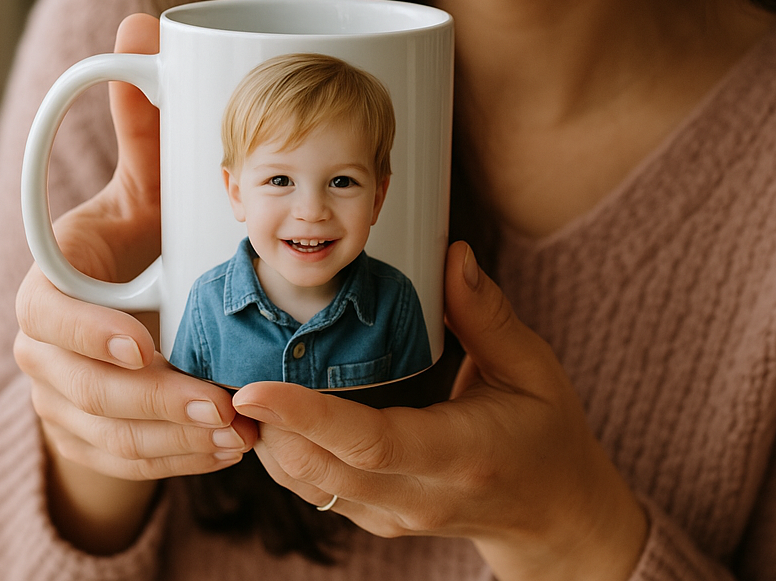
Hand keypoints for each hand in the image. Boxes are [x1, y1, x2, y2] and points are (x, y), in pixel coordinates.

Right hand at [14, 14, 256, 553]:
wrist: (125, 321)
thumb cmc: (139, 242)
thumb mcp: (144, 186)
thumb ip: (144, 122)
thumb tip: (145, 24)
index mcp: (55, 280)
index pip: (48, 310)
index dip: (89, 329)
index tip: (151, 339)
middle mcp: (48, 345)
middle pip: (81, 386)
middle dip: (152, 401)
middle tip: (221, 402)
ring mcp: (65, 397)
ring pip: (107, 432)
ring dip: (171, 440)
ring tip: (237, 434)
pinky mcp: (92, 435)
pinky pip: (125, 461)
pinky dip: (173, 462)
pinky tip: (225, 453)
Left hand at [232, 242, 646, 580]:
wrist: (556, 518)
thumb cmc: (548, 436)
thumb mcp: (534, 369)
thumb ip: (488, 313)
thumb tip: (452, 254)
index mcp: (460, 455)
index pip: (369, 441)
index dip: (306, 415)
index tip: (252, 386)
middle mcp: (419, 496)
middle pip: (321, 469)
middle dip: (265, 425)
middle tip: (219, 374)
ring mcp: (396, 517)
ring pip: (310, 487)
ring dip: (266, 441)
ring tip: (230, 388)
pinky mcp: (380, 521)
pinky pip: (319, 492)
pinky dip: (286, 455)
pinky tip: (267, 416)